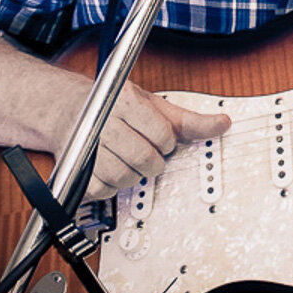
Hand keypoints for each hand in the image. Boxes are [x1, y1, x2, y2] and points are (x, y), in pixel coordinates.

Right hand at [83, 84, 230, 197]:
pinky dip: (115, 185)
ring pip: (127, 177)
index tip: (161, 138)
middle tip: (147, 151)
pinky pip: (107, 190)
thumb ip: (188, 119)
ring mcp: (87, 147)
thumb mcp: (154, 106)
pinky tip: (112, 167)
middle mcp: (103, 122)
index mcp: (126, 101)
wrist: (69, 110)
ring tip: (129, 158)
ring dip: (135, 173)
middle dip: (154, 160)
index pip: (162, 134)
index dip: (167, 141)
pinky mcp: (78, 170)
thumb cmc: (116, 107)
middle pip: (145, 158)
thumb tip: (223, 123)